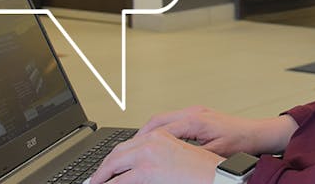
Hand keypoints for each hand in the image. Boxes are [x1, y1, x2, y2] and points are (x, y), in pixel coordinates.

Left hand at [88, 128, 221, 183]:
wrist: (219, 174)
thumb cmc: (206, 169)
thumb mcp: (180, 154)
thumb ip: (160, 154)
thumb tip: (142, 169)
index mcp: (160, 135)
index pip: (129, 144)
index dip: (115, 157)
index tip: (109, 166)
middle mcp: (152, 140)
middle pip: (117, 152)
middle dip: (104, 166)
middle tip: (97, 177)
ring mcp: (147, 154)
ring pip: (114, 164)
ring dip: (102, 175)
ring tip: (96, 183)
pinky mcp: (147, 170)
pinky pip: (119, 181)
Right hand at [140, 106, 297, 156]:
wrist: (257, 133)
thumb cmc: (242, 143)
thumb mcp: (214, 155)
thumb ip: (191, 158)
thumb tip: (169, 166)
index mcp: (194, 121)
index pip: (158, 130)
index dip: (141, 144)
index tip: (129, 155)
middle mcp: (192, 113)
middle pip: (154, 122)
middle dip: (137, 137)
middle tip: (124, 153)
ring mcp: (194, 112)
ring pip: (160, 119)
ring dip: (146, 133)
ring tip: (134, 148)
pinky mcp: (197, 115)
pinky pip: (170, 120)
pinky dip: (158, 130)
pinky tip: (154, 142)